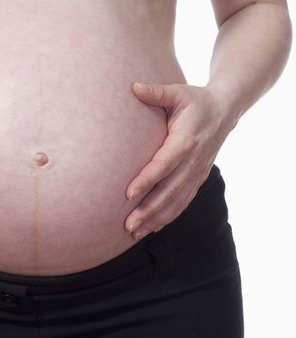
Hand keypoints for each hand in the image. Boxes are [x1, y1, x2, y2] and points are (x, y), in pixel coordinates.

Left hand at [124, 82, 236, 239]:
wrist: (226, 110)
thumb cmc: (196, 100)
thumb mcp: (178, 92)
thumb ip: (157, 92)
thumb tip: (133, 87)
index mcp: (187, 140)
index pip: (165, 164)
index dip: (147, 179)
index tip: (128, 193)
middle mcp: (194, 161)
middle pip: (170, 190)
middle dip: (149, 209)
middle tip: (127, 224)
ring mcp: (198, 172)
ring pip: (177, 201)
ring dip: (156, 218)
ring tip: (135, 232)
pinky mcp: (198, 178)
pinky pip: (184, 201)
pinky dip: (169, 216)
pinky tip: (152, 228)